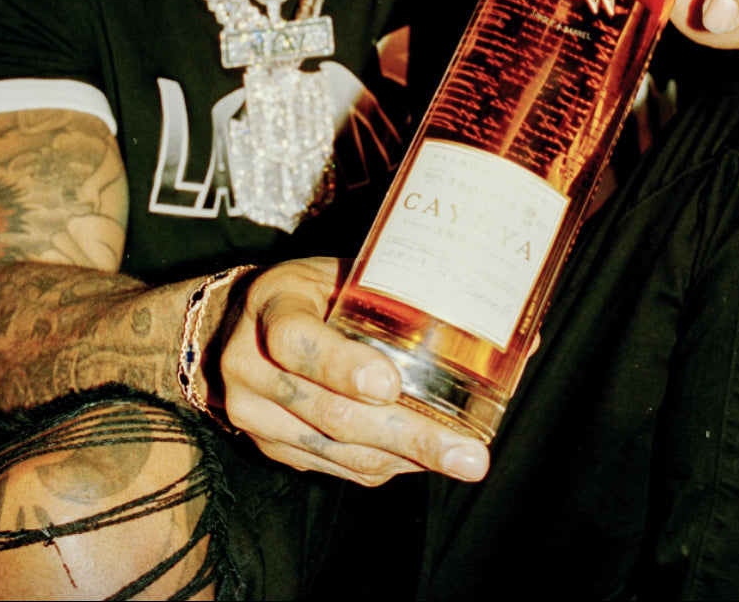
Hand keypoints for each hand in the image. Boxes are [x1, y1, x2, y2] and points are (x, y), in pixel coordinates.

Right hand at [218, 257, 489, 486]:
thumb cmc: (305, 291)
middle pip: (329, 413)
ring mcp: (255, 416)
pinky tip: (423, 460)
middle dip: (406, 436)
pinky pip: (332, 467)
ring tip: (462, 460)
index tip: (391, 384)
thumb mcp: (335, 271)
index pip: (296, 341)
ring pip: (335, 449)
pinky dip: (383, 467)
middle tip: (467, 452)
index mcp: (271, 306)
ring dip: (405, 459)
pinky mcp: (269, 448)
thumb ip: (401, 289)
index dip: (343, 365)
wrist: (230, 325)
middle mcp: (250, 367)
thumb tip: (508, 321)